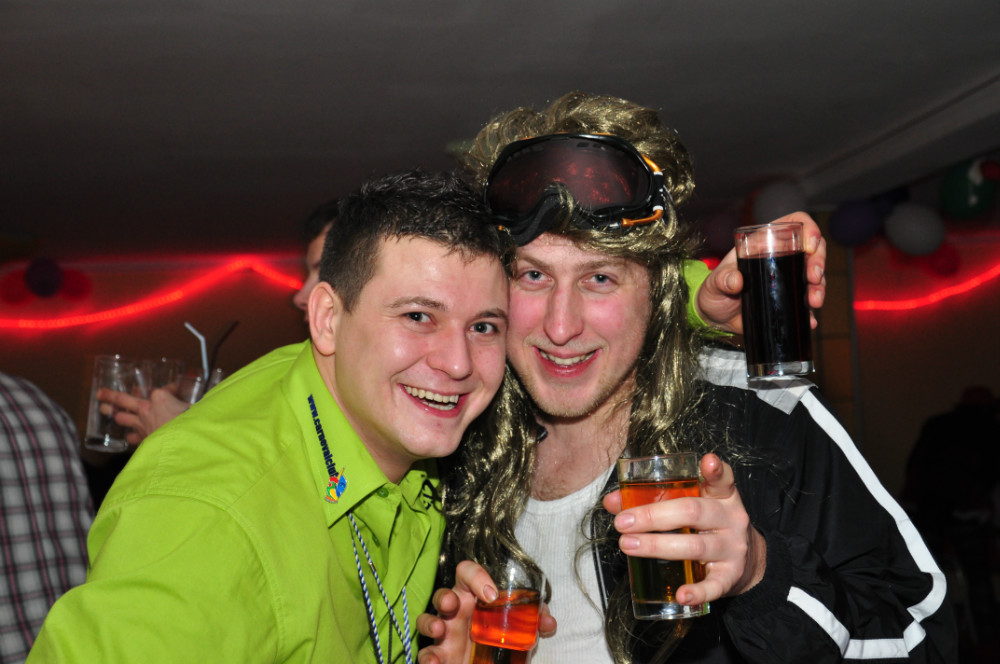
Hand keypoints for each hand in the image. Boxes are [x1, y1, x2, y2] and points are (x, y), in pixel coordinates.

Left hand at [97, 387, 188, 444]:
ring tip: (105, 410)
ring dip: (115, 414)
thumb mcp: (194, 407)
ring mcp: (141, 424)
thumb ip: (191, 405)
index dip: (170, 389)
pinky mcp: (142, 439)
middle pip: (122, 399)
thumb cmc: (192, 422)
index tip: (176, 390)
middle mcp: (146, 408)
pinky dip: (132, 436)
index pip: (159, 390)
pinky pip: (132, 437)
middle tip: (100, 393)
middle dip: (110, 395)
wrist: (187, 442)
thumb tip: (199, 404)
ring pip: (121, 417)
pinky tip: (131, 437)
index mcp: (160, 397)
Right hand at [416, 560, 556, 663]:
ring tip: (439, 630)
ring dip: (429, 622)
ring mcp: (445, 634)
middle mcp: (456, 612)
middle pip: (443, 594)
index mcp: (474, 598)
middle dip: (445, 597)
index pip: (467, 573)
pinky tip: (436, 662)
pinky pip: (425, 654)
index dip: (475, 576)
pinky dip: (427, 658)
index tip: (491, 594)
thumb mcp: (519, 629)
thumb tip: (549, 622)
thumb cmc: (499, 639)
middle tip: (453, 605)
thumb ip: (532, 622)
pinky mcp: (439, 655)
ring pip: (426, 620)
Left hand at [603, 454, 766, 606]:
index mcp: (722, 496)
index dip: (715, 470)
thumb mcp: (690, 506)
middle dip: (653, 516)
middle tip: (623, 522)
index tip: (707, 462)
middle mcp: (731, 519)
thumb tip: (612, 501)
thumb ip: (653, 499)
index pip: (722, 479)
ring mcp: (733, 548)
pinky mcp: (731, 576)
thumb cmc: (706, 526)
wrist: (746, 561)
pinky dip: (697, 591)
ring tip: (628, 546)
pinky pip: (714, 585)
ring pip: (695, 546)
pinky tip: (681, 594)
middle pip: (693, 512)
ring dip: (657, 546)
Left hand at [696, 211, 826, 333]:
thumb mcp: (714, 284)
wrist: (715, 317)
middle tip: (813, 278)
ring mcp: (787, 280)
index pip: (793, 224)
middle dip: (819, 261)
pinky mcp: (788, 301)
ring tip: (814, 301)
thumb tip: (736, 281)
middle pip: (812, 249)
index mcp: (765, 243)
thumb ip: (721, 279)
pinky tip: (810, 320)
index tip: (810, 245)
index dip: (808, 228)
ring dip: (819, 287)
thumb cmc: (713, 292)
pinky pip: (807, 304)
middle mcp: (781, 258)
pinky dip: (811, 312)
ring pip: (814, 276)